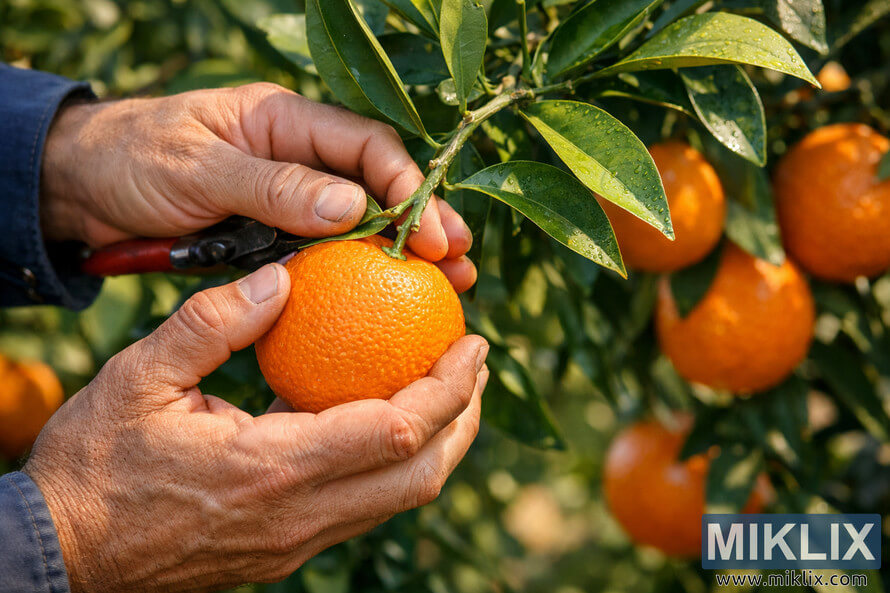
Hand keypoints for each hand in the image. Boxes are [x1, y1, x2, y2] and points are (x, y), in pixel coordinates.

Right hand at [24, 263, 488, 591]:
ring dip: (441, 443)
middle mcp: (300, 515)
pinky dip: (398, 464)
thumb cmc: (97, 463)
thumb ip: (215, 323)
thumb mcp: (139, 376)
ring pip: (402, 498)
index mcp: (272, 468)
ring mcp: (297, 541)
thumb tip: (284, 278)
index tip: (473, 343)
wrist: (65, 551)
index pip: (397, 429)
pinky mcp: (288, 549)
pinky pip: (367, 507)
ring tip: (448, 390)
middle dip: (465, 417)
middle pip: (421, 474)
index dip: (449, 387)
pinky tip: (387, 422)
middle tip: (474, 363)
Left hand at [39, 83, 475, 291]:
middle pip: (379, 185)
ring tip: (447, 286)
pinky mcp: (277, 234)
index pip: (366, 145)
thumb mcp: (199, 166)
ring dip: (403, 255)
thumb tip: (352, 207)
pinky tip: (387, 301)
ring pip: (363, 224)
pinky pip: (328, 254)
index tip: (429, 231)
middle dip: (424, 221)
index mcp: (286, 120)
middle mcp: (300, 156)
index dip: (407, 185)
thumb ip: (272, 184)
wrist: (84, 187)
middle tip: (459, 262)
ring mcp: (291, 197)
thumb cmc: (134, 159)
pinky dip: (360, 275)